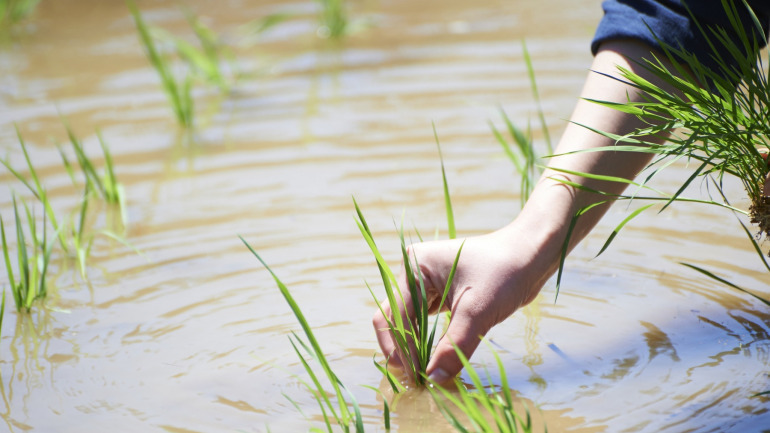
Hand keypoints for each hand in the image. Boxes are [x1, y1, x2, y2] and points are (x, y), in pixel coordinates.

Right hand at [372, 224, 552, 383]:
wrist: (531, 255)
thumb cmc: (504, 273)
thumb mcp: (477, 311)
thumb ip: (454, 346)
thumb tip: (434, 379)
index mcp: (416, 267)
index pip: (397, 315)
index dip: (403, 348)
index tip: (416, 376)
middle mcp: (415, 273)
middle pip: (395, 317)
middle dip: (401, 348)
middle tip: (412, 379)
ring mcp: (426, 283)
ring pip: (408, 321)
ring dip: (412, 346)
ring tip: (421, 374)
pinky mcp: (440, 293)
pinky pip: (424, 320)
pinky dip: (425, 339)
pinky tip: (432, 359)